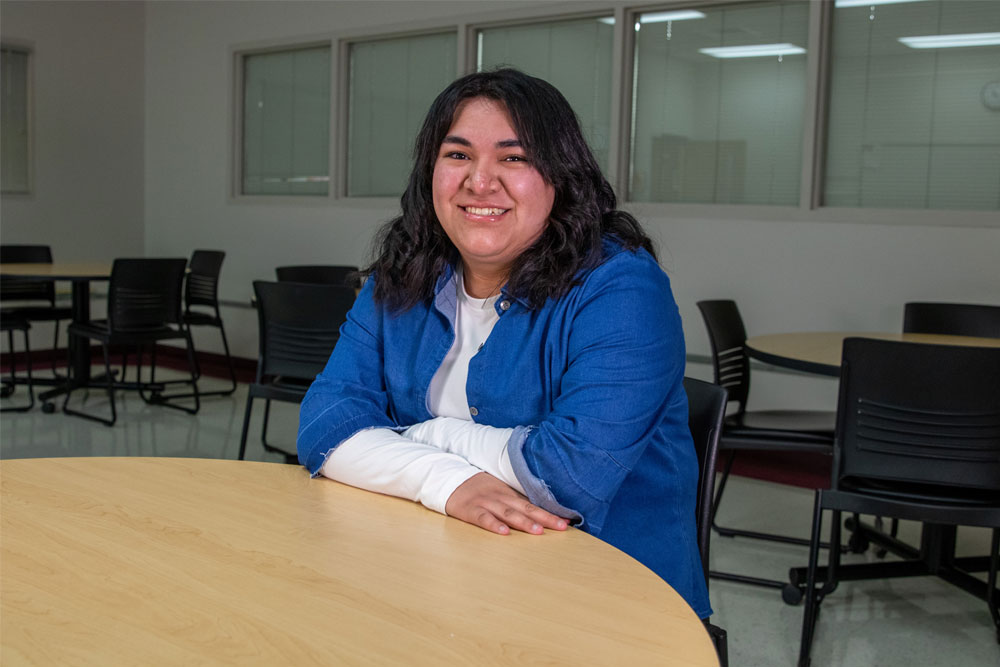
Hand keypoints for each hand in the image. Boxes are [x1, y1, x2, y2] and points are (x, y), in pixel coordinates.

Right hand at [445, 472, 569, 535]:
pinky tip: (504, 532)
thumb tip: (539, 513)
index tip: (568, 521)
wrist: (449, 478)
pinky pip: (483, 518)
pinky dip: (494, 525)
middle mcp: (500, 497)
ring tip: (538, 531)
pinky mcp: (470, 510)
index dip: (550, 512)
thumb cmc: (477, 488)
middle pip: (525, 508)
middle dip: (544, 518)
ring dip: (523, 522)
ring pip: (507, 513)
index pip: (532, 504)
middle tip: (561, 527)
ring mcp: (485, 502)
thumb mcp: (498, 489)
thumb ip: (515, 500)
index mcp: (508, 493)